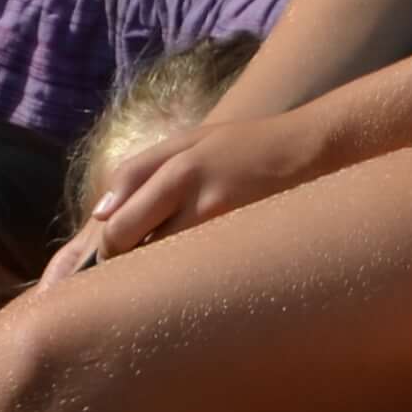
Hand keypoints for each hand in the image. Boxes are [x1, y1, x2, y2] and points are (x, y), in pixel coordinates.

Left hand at [74, 108, 328, 263]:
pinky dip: (182, 272)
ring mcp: (214, 215)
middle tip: (130, 269)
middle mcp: (188, 187)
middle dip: (117, 259)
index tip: (110, 255)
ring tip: (163, 272)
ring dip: (149, 268)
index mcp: (174, 164)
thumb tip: (97, 214)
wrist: (315, 148)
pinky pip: (191, 266)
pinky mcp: (236, 238)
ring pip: (154, 258)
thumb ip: (143, 169)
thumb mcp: (195, 139)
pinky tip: (194, 272)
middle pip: (123, 238)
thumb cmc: (251, 145)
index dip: (102, 242)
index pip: (113, 214)